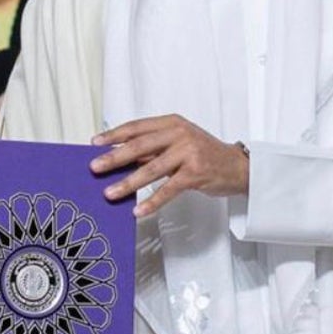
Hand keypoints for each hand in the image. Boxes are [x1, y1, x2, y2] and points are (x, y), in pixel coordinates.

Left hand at [89, 114, 247, 217]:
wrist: (238, 166)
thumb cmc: (203, 154)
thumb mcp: (177, 143)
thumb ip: (152, 148)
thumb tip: (118, 157)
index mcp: (171, 123)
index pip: (137, 127)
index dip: (114, 135)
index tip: (94, 143)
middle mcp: (179, 134)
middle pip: (139, 146)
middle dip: (114, 158)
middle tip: (94, 168)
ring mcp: (188, 153)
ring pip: (151, 169)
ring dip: (128, 183)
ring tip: (110, 193)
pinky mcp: (195, 173)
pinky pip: (168, 190)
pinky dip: (151, 202)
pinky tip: (138, 211)